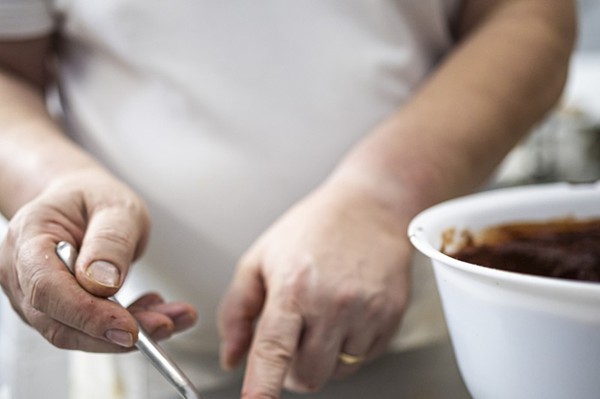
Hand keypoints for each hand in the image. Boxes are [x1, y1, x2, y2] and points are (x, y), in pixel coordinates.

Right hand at [0, 168, 196, 351]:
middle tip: (163, 325)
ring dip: (128, 332)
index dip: (87, 314)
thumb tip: (104, 283)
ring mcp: (34, 296)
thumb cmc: (93, 198)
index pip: (47, 289)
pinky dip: (128, 326)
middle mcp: (21, 272)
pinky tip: (158, 313)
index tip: (128, 326)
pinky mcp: (57, 311)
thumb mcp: (116, 207)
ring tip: (171, 317)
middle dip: (114, 332)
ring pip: (78, 332)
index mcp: (29, 237)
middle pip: (60, 321)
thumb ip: (111, 242)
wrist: (81, 201)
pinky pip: (90, 330)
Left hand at [218, 179, 411, 396]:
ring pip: (338, 371)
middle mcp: (333, 303)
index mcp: (295, 287)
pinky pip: (365, 357)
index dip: (262, 386)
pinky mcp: (392, 316)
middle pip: (308, 376)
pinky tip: (346, 314)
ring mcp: (368, 312)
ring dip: (323, 358)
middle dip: (293, 370)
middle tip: (292, 340)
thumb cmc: (312, 229)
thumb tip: (232, 357)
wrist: (370, 207)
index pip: (273, 351)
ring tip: (322, 318)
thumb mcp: (261, 258)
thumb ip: (237, 310)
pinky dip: (349, 347)